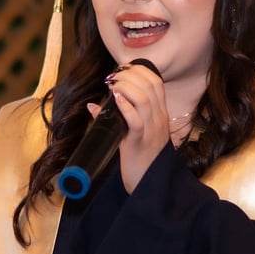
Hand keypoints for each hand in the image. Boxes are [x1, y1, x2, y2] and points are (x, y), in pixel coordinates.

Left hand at [87, 63, 168, 193]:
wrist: (148, 184)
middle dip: (130, 74)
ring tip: (113, 85)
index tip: (123, 68)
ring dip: (125, 86)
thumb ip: (119, 117)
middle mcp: (159, 120)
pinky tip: (115, 99)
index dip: (140, 70)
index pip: (156, 83)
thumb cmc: (140, 158)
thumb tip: (93, 106)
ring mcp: (151, 131)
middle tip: (113, 76)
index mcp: (160, 115)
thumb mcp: (134, 134)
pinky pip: (136, 120)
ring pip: (144, 99)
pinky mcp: (139, 143)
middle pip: (150, 86)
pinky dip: (125, 106)